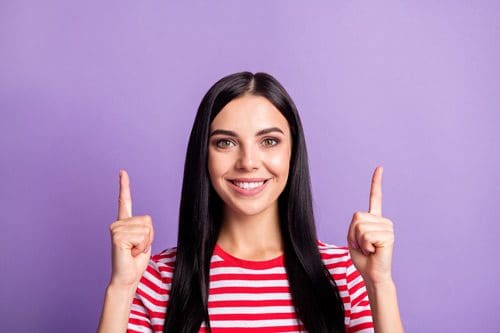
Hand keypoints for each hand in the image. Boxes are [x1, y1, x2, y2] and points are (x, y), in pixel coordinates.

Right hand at [108, 170, 153, 287]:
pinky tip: (131, 252)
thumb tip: (146, 223)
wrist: (127, 277)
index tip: (122, 172)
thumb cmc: (136, 260)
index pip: (124, 200)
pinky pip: (142, 236)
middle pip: (148, 221)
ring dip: (145, 243)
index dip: (124, 186)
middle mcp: (118, 223)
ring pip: (146, 229)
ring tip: (133, 251)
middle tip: (137, 248)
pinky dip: (141, 246)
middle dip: (149, 237)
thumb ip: (145, 228)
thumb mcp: (145, 240)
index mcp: (125, 222)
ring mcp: (116, 229)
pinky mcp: (117, 236)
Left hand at [347, 166, 394, 284]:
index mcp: (374, 219)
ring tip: (368, 249)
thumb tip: (359, 217)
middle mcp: (383, 220)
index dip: (376, 182)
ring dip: (359, 240)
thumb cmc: (362, 258)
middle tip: (362, 245)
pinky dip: (364, 245)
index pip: (375, 197)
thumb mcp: (353, 238)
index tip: (380, 167)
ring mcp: (387, 227)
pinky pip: (366, 235)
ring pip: (360, 227)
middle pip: (357, 217)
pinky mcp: (388, 235)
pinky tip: (373, 251)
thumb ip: (355, 225)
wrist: (372, 274)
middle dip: (353, 233)